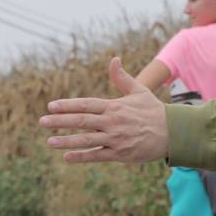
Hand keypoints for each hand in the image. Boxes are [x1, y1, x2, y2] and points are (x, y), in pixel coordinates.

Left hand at [40, 58, 169, 163]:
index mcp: (114, 106)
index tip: (51, 106)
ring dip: (67, 140)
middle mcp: (112, 122)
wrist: (173, 133)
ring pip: (86, 140)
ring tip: (50, 141)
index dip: (67, 105)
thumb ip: (122, 78)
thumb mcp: (139, 91)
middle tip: (42, 122)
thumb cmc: (153, 111)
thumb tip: (114, 59)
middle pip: (81, 121)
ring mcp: (115, 139)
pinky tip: (67, 157)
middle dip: (60, 121)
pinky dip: (82, 156)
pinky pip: (97, 156)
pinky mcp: (120, 154)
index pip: (86, 104)